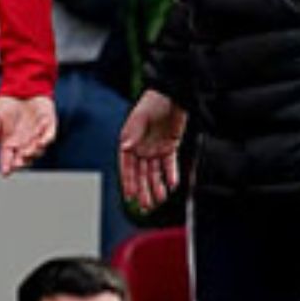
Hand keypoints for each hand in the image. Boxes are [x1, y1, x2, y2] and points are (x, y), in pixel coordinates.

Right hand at [0, 95, 55, 174]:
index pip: (7, 159)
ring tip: (27, 151)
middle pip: (23, 159)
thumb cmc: (6, 103)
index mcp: (9, 144)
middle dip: (21, 162)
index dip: (6, 166)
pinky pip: (49, 137)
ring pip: (37, 151)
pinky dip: (45, 139)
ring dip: (33, 152)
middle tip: (18, 163)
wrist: (21, 87)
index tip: (5, 171)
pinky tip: (40, 141)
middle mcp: (24, 143)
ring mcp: (37, 136)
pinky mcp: (48, 127)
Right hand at [119, 89, 186, 207]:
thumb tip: (125, 147)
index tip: (129, 196)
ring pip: (155, 172)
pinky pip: (169, 164)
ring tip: (159, 200)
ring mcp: (155, 148)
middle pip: (141, 174)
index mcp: (130, 141)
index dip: (128, 181)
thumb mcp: (141, 118)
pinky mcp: (169, 146)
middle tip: (145, 206)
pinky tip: (172, 184)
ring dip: (157, 186)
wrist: (174, 94)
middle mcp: (141, 147)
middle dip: (143, 190)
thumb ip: (133, 134)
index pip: (127, 167)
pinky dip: (170, 174)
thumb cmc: (153, 102)